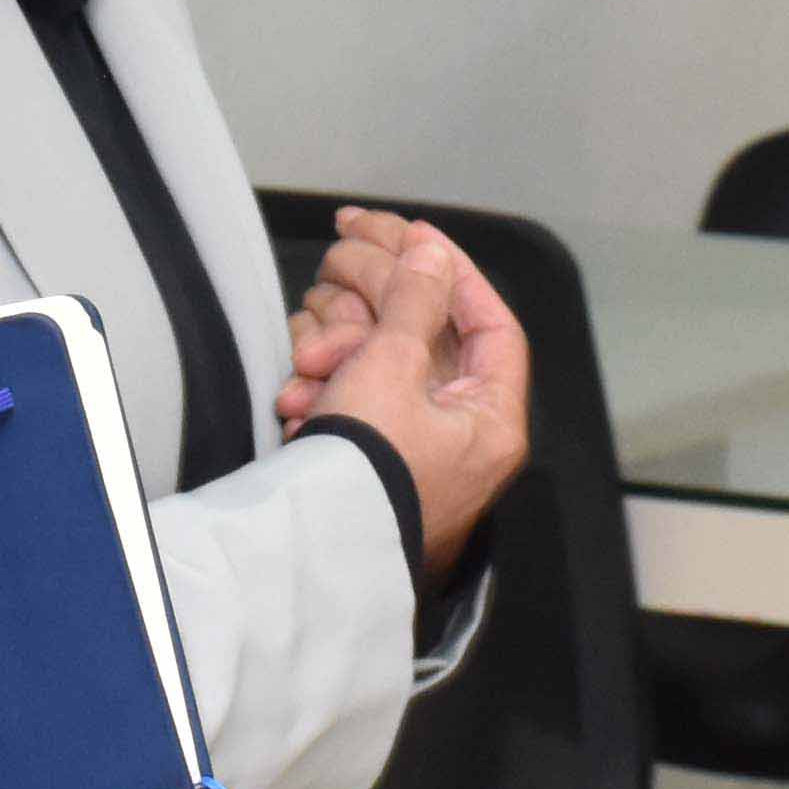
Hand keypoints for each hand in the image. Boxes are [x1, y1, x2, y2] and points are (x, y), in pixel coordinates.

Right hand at [271, 209, 528, 575]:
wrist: (307, 551)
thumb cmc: (367, 476)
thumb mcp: (392, 368)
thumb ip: (414, 302)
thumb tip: (433, 257)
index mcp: (491, 420)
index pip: (491, 323)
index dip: (455, 272)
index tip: (416, 237)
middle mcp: (461, 436)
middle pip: (427, 334)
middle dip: (372, 300)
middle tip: (339, 255)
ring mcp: (413, 448)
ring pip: (380, 361)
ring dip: (335, 348)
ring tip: (309, 362)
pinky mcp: (370, 457)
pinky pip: (352, 400)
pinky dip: (322, 389)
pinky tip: (297, 398)